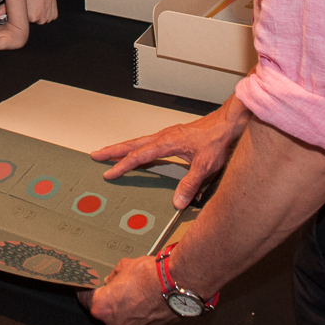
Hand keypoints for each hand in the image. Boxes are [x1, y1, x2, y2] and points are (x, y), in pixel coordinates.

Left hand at [25, 0, 58, 23]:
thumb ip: (5, 8)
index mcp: (33, 17)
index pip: (24, 21)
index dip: (23, 14)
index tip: (24, 7)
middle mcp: (42, 19)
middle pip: (32, 21)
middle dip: (31, 15)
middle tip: (31, 4)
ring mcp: (49, 17)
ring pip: (40, 19)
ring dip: (38, 14)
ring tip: (37, 3)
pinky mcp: (54, 15)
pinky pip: (47, 17)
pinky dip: (45, 13)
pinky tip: (42, 4)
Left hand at [78, 255, 176, 324]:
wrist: (176, 285)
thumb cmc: (149, 276)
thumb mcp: (124, 266)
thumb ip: (113, 276)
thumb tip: (111, 281)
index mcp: (102, 307)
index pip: (84, 299)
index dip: (85, 290)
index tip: (85, 286)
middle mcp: (113, 324)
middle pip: (103, 311)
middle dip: (107, 299)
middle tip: (116, 286)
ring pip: (120, 318)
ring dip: (124, 308)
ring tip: (135, 292)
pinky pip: (135, 322)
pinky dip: (137, 313)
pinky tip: (144, 300)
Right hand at [91, 96, 248, 208]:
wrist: (228, 123)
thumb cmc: (217, 139)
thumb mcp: (205, 166)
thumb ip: (191, 184)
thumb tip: (177, 202)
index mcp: (166, 143)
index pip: (139, 156)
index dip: (122, 165)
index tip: (109, 173)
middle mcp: (164, 136)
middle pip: (132, 144)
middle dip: (112, 150)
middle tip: (96, 155)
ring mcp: (168, 135)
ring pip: (139, 141)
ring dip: (123, 147)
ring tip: (109, 153)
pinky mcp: (173, 136)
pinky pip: (148, 141)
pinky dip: (137, 146)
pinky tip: (138, 152)